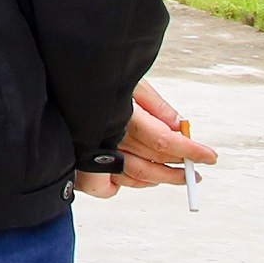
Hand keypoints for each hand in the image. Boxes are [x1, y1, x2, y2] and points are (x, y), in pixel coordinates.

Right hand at [78, 77, 216, 198]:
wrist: (55, 83)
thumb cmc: (92, 76)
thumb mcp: (128, 79)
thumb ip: (153, 102)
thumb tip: (177, 123)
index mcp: (122, 117)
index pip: (166, 142)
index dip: (191, 151)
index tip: (208, 155)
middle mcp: (109, 139)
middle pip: (154, 162)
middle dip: (179, 168)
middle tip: (195, 169)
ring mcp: (95, 153)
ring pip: (137, 176)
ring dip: (160, 178)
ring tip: (176, 175)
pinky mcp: (82, 164)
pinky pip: (108, 186)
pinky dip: (128, 184)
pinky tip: (141, 178)